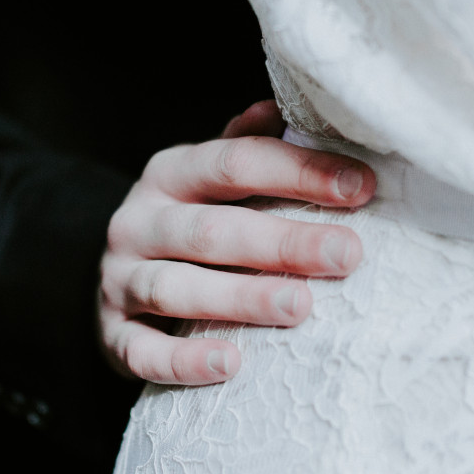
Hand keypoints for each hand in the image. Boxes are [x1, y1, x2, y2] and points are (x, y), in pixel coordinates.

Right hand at [98, 101, 375, 385]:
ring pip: (175, 288)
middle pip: (211, 230)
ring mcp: (119, 279)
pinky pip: (142, 351)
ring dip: (240, 298)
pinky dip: (184, 361)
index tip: (360, 186)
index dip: (297, 171)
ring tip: (300, 307)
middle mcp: (138, 221)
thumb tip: (282, 108)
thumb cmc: (189, 224)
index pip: (234, 164)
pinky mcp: (113, 335)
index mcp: (170, 174)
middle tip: (346, 255)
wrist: (117, 279)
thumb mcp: (208, 180)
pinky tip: (231, 365)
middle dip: (281, 242)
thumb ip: (247, 147)